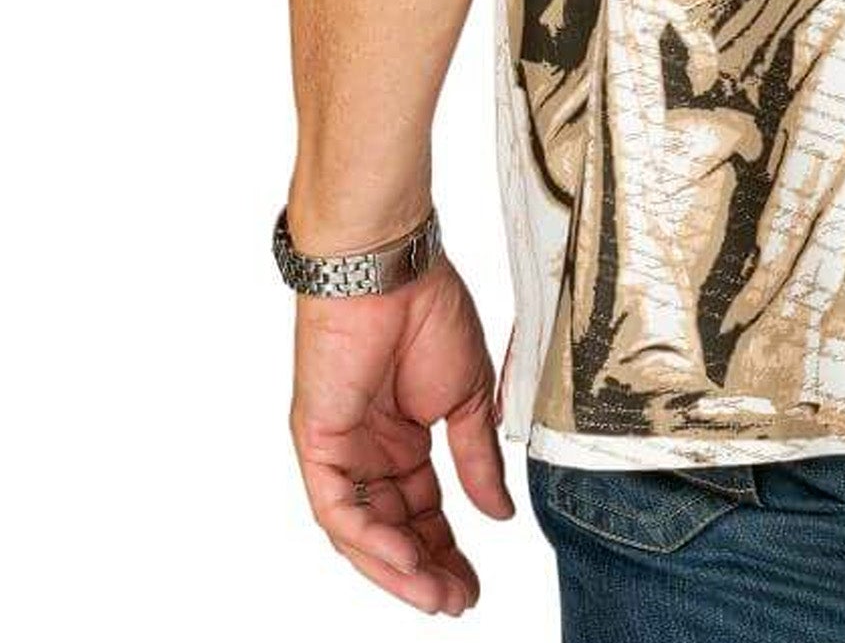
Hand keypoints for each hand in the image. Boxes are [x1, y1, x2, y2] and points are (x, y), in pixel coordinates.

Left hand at [291, 258, 514, 615]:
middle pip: (393, 529)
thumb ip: (478, 458)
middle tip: (457, 600)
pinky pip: (339, 508)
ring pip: (362, 531)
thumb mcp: (468, 398)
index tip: (472, 580)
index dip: (448, 547)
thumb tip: (498, 511)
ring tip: (435, 595)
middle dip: (425, 570)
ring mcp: (340, 450)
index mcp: (403, 437)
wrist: (393, 270)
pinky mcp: (318, 443)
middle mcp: (368, 451)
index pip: (423, 509)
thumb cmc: (429, 310)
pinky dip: (371, 538)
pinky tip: (404, 558)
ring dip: (398, 567)